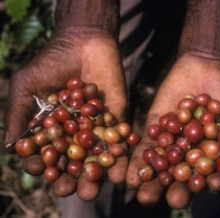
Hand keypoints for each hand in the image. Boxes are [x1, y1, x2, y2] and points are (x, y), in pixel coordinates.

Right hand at [3, 27, 126, 182]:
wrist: (84, 41)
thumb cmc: (51, 61)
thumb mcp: (26, 85)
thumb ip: (18, 113)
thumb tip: (11, 147)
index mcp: (52, 129)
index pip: (48, 154)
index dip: (44, 166)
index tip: (45, 174)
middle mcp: (75, 133)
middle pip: (73, 162)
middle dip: (71, 178)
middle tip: (71, 190)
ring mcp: (96, 128)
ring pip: (96, 157)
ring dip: (95, 175)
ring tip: (92, 189)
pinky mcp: (116, 119)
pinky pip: (119, 141)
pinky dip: (119, 156)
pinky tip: (118, 172)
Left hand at [126, 54, 219, 208]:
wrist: (211, 64)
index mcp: (214, 159)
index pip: (212, 178)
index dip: (211, 183)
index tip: (210, 184)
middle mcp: (191, 156)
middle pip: (184, 179)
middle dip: (179, 191)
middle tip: (175, 199)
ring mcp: (172, 143)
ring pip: (162, 168)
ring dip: (153, 183)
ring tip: (145, 196)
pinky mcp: (155, 130)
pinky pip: (146, 147)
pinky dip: (139, 160)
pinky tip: (132, 175)